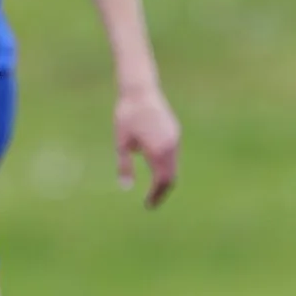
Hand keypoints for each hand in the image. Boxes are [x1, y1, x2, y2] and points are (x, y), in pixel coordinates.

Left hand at [114, 85, 180, 207]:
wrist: (140, 90)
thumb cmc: (126, 115)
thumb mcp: (121, 142)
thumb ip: (124, 165)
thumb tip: (125, 187)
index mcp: (158, 150)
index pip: (162, 180)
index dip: (156, 195)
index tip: (148, 205)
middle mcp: (170, 146)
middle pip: (171, 177)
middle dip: (162, 191)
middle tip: (151, 202)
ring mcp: (174, 138)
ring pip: (174, 166)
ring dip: (165, 180)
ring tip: (153, 191)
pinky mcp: (174, 132)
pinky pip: (174, 156)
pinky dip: (167, 168)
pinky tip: (157, 172)